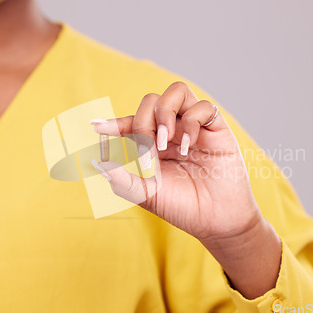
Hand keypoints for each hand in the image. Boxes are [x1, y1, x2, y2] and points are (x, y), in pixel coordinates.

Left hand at [91, 81, 259, 241]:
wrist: (216, 220)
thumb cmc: (182, 207)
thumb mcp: (146, 195)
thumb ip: (121, 180)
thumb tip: (96, 163)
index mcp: (154, 144)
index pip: (132, 122)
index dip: (114, 123)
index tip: (96, 128)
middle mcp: (173, 130)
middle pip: (151, 102)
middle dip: (143, 123)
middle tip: (149, 153)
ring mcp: (194, 127)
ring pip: (176, 92)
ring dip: (165, 112)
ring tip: (166, 142)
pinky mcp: (216, 128)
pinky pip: (203, 107)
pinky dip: (192, 122)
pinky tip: (189, 146)